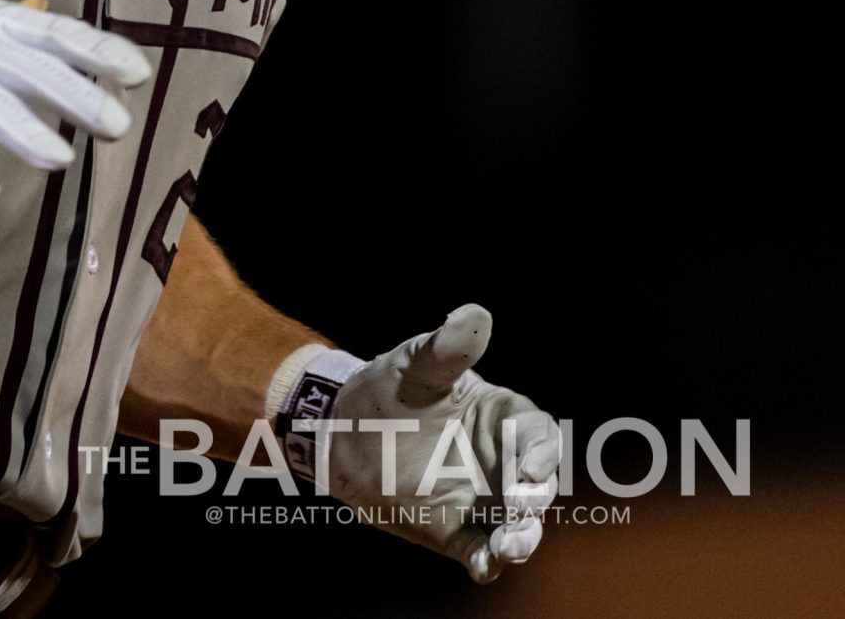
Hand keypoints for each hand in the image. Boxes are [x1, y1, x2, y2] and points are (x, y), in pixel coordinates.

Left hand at [287, 305, 559, 580]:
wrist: (341, 429)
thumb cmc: (386, 389)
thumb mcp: (414, 365)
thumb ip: (447, 348)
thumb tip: (474, 314)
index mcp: (502, 419)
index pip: (538, 437)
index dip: (540, 453)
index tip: (528, 468)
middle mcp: (501, 463)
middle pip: (535, 487)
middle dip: (533, 502)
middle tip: (520, 512)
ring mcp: (482, 499)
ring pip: (516, 525)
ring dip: (520, 539)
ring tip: (509, 548)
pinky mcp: (455, 529)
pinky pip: (479, 549)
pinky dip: (486, 561)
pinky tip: (484, 567)